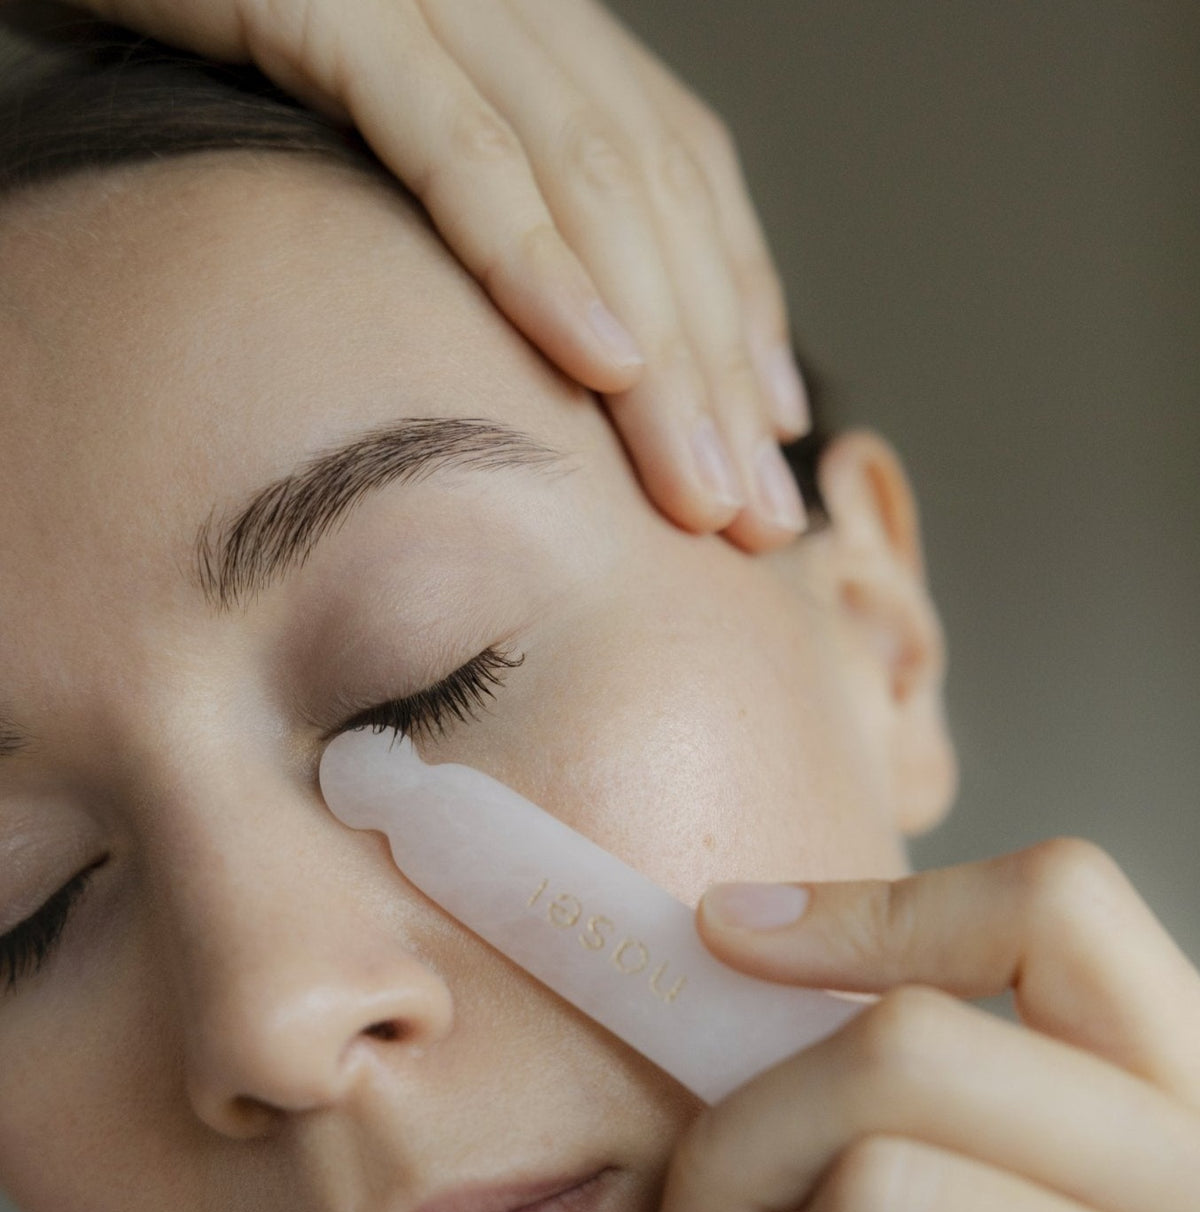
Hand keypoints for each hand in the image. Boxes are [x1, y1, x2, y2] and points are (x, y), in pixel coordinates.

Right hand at [75, 0, 810, 550]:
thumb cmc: (200, 26)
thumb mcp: (360, 123)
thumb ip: (460, 188)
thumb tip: (536, 336)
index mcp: (522, 20)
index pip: (672, 162)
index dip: (737, 297)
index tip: (773, 426)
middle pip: (652, 193)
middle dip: (717, 368)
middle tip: (756, 511)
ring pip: (587, 180)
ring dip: (659, 351)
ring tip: (700, 486)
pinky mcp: (321, 0)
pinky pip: (452, 143)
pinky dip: (534, 256)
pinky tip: (601, 364)